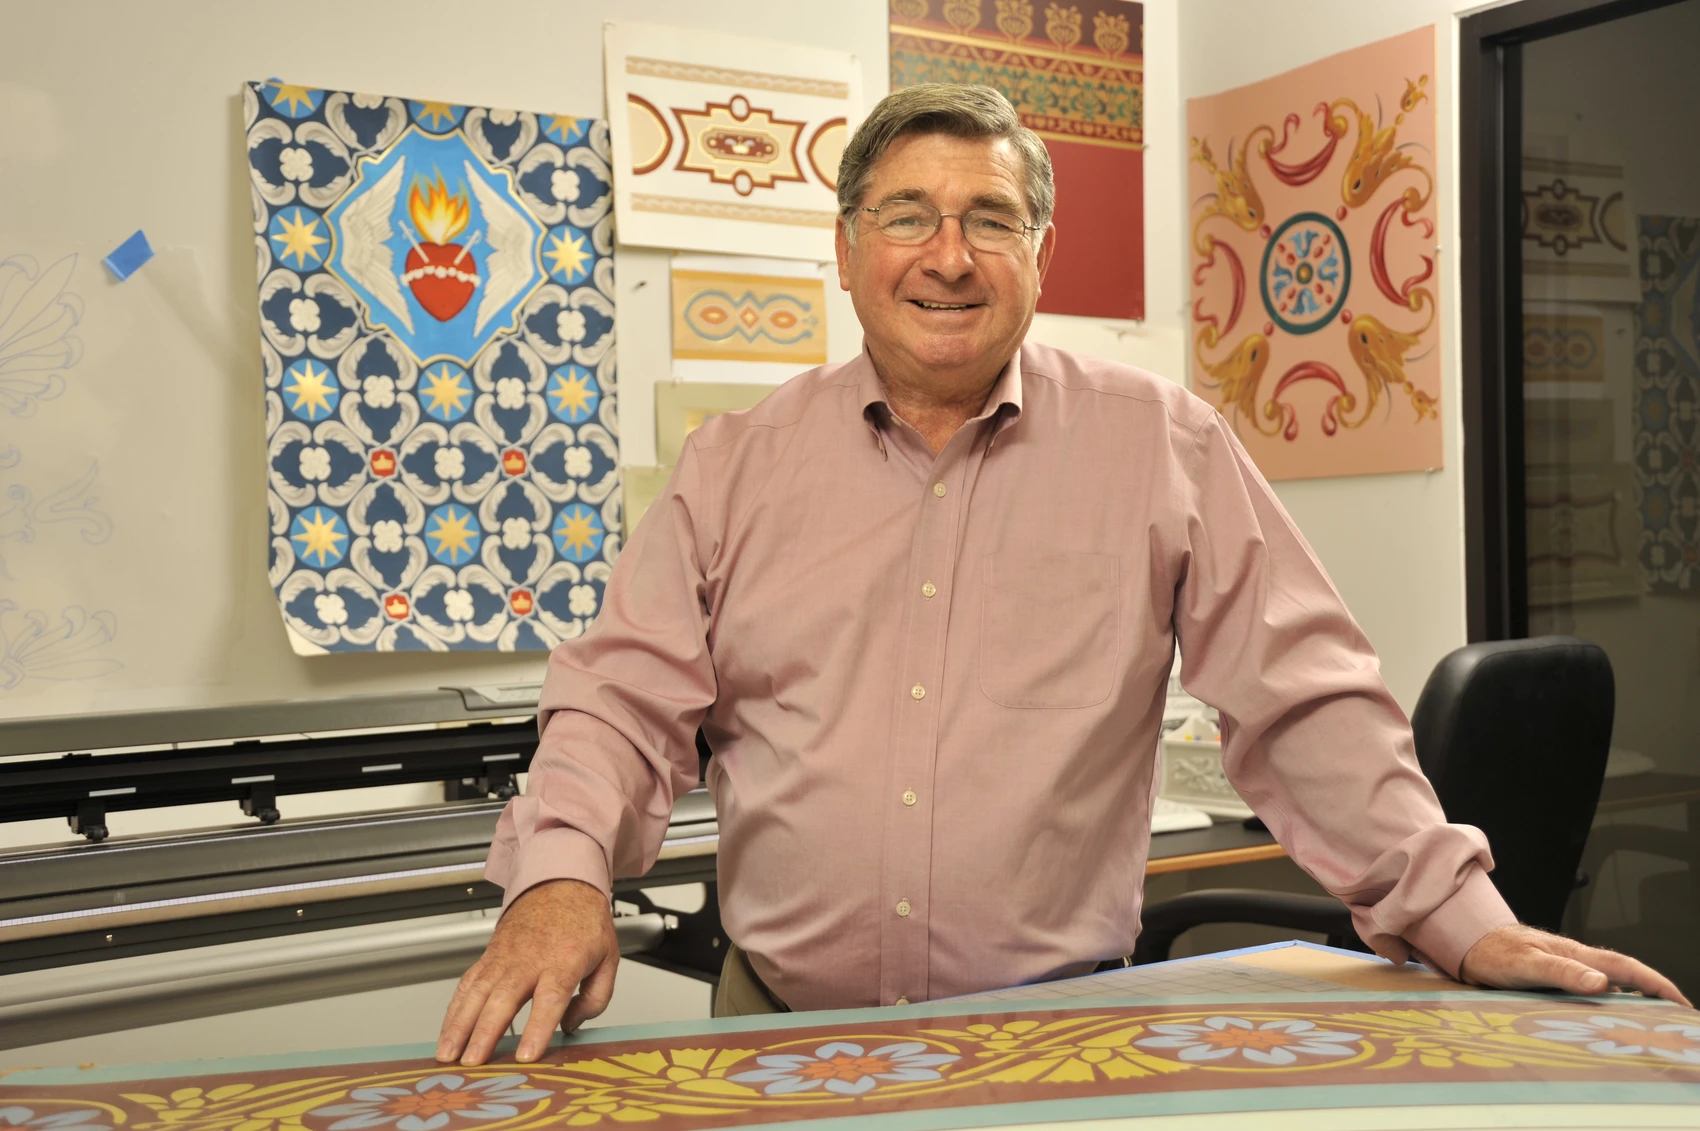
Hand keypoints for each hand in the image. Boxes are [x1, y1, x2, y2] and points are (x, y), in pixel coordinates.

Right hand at [436, 878, 619, 1065]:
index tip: (527, 1055)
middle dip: (485, 1033)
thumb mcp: (609, 956)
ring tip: (448, 1055)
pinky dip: (453, 1010)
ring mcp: (504, 958)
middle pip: (504, 999)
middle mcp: (530, 959)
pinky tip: (447, 1033)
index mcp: (564, 960)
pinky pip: (467, 985)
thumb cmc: (583, 921)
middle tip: (474, 1063)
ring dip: (459, 1026)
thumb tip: (570, 1027)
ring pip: (477, 992)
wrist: (559, 882)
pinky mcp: (489, 957)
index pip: (550, 998)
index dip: (537, 1028)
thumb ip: (596, 997)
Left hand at [1458, 924, 1690, 1006]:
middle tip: (1675, 1020)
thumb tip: (1602, 984)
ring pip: (1610, 985)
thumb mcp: (1527, 964)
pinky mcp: (1556, 977)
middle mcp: (1577, 960)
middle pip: (1626, 977)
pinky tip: (1609, 1019)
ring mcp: (1568, 968)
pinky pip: (1591, 991)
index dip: (1658, 985)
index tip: (1682, 1003)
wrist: (1468, 944)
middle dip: (1655, 995)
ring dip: (1633, 1001)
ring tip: (1651, 1025)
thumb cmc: (1494, 952)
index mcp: (1577, 954)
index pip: (1628, 968)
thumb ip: (1562, 972)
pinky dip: (1607, 1004)